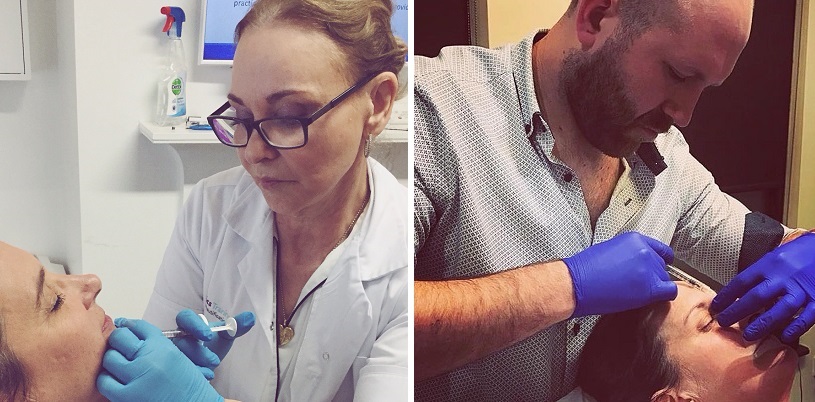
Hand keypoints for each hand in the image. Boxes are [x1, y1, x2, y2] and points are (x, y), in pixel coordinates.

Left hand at [97, 318, 224, 401]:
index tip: (124, 326)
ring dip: (112, 362)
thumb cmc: (186, 387)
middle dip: (118, 341)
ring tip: (119, 367)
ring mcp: (137, 376)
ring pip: (109, 358)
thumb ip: (156, 346)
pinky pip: (104, 381)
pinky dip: (107, 381)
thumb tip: (127, 328)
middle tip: (119, 347)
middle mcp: (151, 358)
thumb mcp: (178, 358)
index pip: (139, 326)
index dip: (129, 326)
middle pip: (120, 337)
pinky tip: (117, 382)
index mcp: (164, 347)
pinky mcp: (126, 396)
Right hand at [173, 309, 255, 374]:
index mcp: (189, 325)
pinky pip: (178, 371)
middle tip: (214, 360)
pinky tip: (206, 375)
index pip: (185, 318)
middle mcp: (179, 338)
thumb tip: (250, 317)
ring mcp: (174, 353)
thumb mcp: (226, 336)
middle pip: (182, 341)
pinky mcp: (173, 367)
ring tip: (212, 368)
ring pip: (178, 357)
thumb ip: (236, 326)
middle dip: (198, 352)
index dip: (194, 325)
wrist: (206, 363)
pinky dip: (195, 373)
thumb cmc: (213, 345)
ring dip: (197, 364)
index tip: (209, 335)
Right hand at [564, 231, 676, 316]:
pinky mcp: (648, 287)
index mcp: (634, 239)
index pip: (660, 249)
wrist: (576, 283)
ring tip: (636, 292)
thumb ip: (628, 254)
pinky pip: (670, 291)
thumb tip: (636, 264)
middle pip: (661, 266)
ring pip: (664, 279)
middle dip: (653, 275)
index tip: (660, 265)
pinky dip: (664, 295)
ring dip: (654, 286)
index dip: (659, 259)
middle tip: (637, 283)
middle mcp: (644, 251)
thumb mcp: (608, 250)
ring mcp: (648, 269)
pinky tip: (652, 298)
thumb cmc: (584, 269)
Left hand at [711, 233, 814, 342]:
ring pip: (781, 309)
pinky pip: (807, 316)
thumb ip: (761, 274)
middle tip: (723, 323)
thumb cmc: (799, 253)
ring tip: (748, 336)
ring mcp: (802, 289)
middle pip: (757, 296)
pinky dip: (795, 327)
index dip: (726, 295)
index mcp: (770, 264)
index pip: (742, 280)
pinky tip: (784, 336)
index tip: (715, 307)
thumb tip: (740, 292)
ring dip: (763, 324)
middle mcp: (784, 276)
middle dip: (737, 311)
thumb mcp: (775, 257)